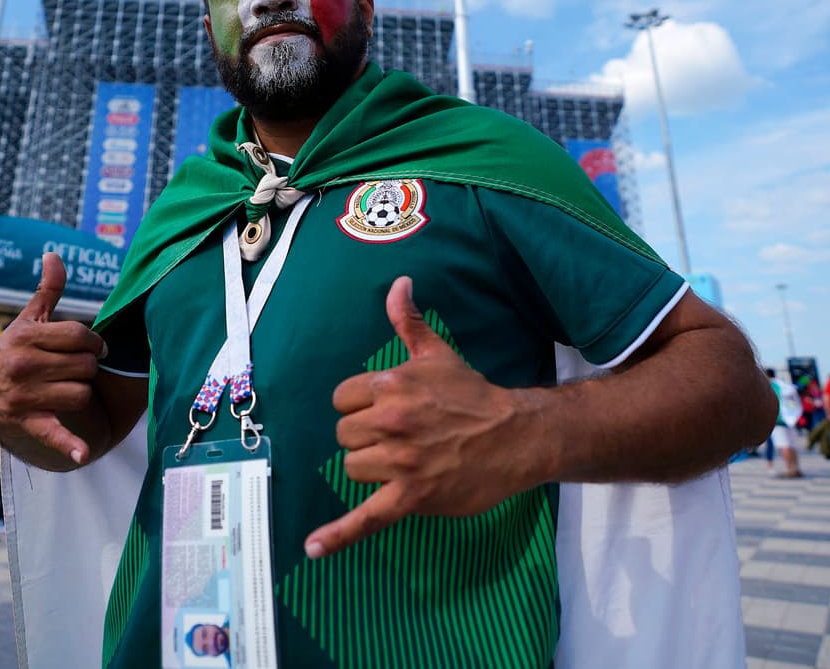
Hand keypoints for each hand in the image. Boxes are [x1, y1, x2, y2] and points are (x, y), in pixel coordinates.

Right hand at [0, 253, 105, 465]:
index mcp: (26, 337)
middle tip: (74, 369)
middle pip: (86, 365)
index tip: (93, 347)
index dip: (94, 342)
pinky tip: (83, 452)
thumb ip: (47, 291)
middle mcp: (23, 365)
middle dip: (87, 368)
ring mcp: (24, 395)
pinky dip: (68, 444)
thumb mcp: (27, 321)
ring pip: (81, 393)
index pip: (80, 335)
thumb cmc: (12, 352)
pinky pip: (53, 432)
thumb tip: (54, 255)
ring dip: (81, 393)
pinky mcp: (26, 421)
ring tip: (65, 388)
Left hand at [303, 276, 537, 559]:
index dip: (359, 406)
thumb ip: (409, 321)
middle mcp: (392, 421)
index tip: (384, 410)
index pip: (342, 399)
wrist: (515, 436)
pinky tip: (313, 547)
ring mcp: (400, 461)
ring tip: (402, 461)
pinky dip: (338, 536)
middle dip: (365, 436)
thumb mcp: (437, 354)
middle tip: (398, 436)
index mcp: (392, 385)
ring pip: (353, 467)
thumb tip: (398, 282)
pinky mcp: (411, 496)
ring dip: (370, 467)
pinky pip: (365, 518)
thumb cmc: (473, 395)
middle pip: (344, 435)